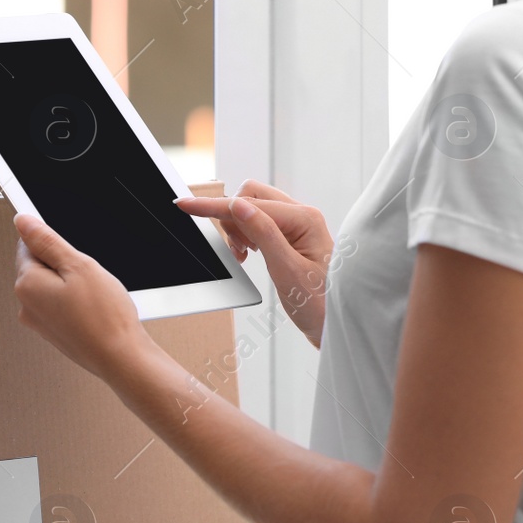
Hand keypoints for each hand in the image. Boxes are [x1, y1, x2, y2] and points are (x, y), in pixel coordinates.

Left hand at [13, 214, 151, 383]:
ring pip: (52, 286)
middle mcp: (25, 305)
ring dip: (71, 283)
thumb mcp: (77, 265)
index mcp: (26, 284)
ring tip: (94, 295)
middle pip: (40, 266)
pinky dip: (75, 302)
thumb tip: (22, 221)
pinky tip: (94, 309)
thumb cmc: (104, 316)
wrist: (120, 358)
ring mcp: (38, 322)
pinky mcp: (53, 333)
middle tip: (89, 275)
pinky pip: (60, 305)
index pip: (27, 245)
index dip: (55, 243)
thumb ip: (46, 241)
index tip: (73, 252)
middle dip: (64, 264)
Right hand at [176, 179, 334, 346]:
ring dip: (238, 228)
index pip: (249, 204)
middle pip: (251, 197)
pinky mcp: (291, 238)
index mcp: (304, 220)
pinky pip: (260, 224)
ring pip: (253, 209)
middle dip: (231, 217)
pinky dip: (246, 236)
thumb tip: (237, 206)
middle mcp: (301, 217)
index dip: (214, 206)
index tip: (185, 205)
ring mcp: (297, 226)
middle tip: (233, 249)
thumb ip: (263, 233)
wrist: (337, 326)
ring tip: (242, 256)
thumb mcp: (287, 271)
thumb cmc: (321, 304)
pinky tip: (248, 254)